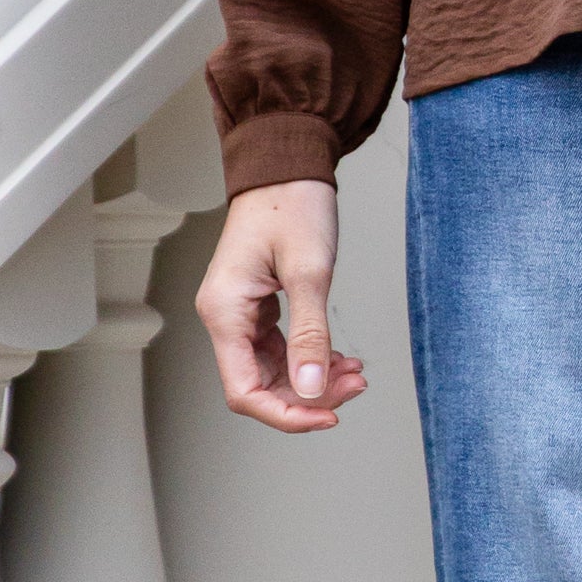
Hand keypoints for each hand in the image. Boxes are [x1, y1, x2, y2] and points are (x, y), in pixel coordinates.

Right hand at [194, 179, 369, 433]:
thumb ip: (310, 336)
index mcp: (225, 311)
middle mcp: (225, 317)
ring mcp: (240, 313)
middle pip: (260, 386)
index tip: (329, 414)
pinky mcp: (257, 307)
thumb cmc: (291, 205)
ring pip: (273, 371)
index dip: (286, 414)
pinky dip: (310, 357)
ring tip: (354, 371)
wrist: (286, 166)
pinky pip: (280, 349)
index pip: (245, 391)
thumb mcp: (309, 272)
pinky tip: (339, 358)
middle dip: (309, 395)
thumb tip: (311, 389)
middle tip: (355, 384)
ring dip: (313, 378)